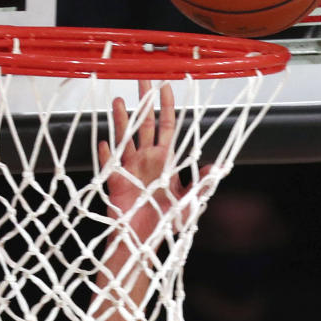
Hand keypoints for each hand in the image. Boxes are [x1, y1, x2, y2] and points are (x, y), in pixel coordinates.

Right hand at [98, 81, 202, 240]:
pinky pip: (108, 163)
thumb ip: (201, 184)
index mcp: (165, 161)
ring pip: (125, 137)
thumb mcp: (189, 202)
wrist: (144, 241)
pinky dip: (105, 153)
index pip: (167, 126)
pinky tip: (103, 141)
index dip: (167, 106)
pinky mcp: (115, 181)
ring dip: (122, 120)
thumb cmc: (166, 223)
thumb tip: (216, 168)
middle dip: (144, 102)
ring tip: (119, 102)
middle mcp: (146, 160)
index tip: (166, 86)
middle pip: (145, 124)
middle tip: (141, 80)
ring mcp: (129, 169)